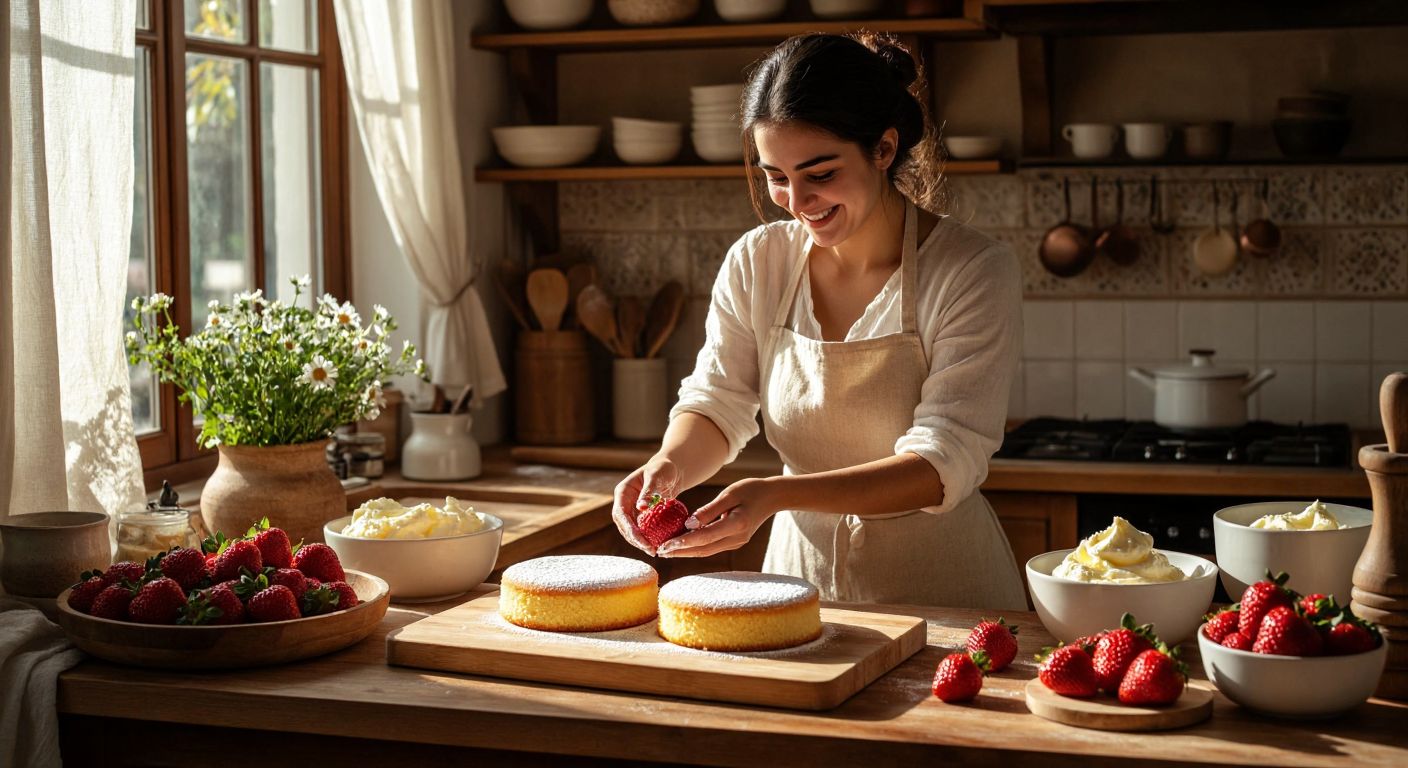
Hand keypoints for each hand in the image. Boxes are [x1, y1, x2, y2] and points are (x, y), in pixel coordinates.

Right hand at [611, 457, 681, 554]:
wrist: (672, 469)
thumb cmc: (664, 468)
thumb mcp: (657, 477)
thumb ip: (649, 491)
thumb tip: (641, 507)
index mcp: (623, 492)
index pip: (621, 514)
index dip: (629, 529)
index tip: (641, 540)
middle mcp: (625, 502)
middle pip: (624, 526)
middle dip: (634, 539)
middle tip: (649, 549)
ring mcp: (632, 510)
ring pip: (631, 530)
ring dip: (640, 542)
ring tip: (654, 551)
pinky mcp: (642, 516)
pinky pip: (642, 529)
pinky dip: (648, 538)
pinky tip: (658, 546)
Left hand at [658, 477, 779, 558]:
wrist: (772, 497)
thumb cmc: (751, 490)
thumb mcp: (729, 494)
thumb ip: (709, 510)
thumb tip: (688, 524)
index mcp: (736, 525)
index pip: (704, 537)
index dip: (683, 542)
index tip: (665, 544)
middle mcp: (736, 539)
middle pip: (703, 549)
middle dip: (680, 551)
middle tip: (659, 551)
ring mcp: (736, 543)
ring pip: (706, 551)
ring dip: (685, 552)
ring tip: (666, 550)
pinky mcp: (734, 542)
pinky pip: (711, 547)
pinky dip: (695, 547)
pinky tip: (682, 544)